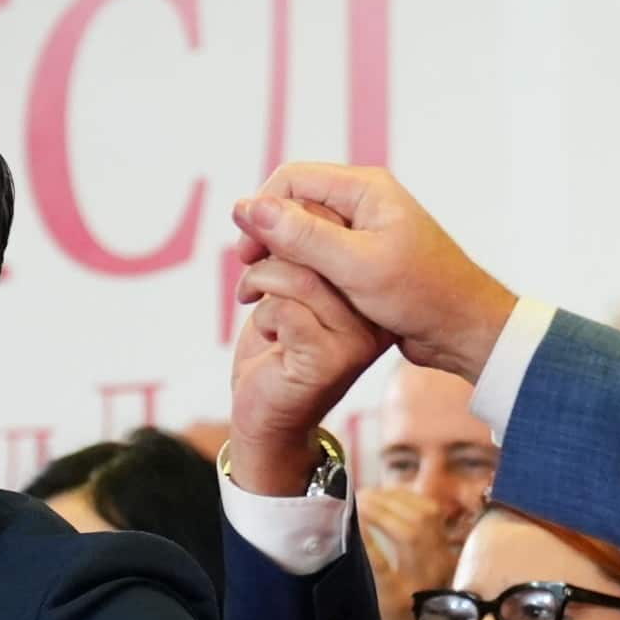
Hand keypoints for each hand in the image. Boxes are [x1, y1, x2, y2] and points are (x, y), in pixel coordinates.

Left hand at [226, 240, 386, 493]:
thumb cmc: (276, 348)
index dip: (296, 218)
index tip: (262, 233)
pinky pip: (287, 310)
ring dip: (261, 279)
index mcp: (371, 289)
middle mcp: (374, 313)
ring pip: (302, 276)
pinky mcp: (328, 360)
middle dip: (273, 244)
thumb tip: (258, 202)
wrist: (266, 416)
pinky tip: (266, 330)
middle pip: (323, 247)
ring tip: (250, 295)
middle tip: (246, 258)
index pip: (342, 228)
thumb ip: (293, 250)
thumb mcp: (288, 287)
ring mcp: (356, 339)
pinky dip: (263, 313)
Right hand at [233, 167, 515, 382]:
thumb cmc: (421, 295)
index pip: (291, 180)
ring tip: (263, 294)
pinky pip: (321, 257)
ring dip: (282, 259)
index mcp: (365, 188)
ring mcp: (364, 231)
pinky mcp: (364, 259)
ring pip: (305, 234)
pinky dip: (302, 274)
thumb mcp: (355, 266)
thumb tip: (247, 208)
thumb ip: (301, 236)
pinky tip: (291, 300)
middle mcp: (363, 202)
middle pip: (295, 205)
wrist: (464, 330)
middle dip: (268, 238)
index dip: (261, 212)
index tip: (246, 255)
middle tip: (250, 279)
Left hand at [361, 485, 459, 619]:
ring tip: (355, 510)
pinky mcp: (392, 602)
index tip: (381, 491)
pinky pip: (379, 558)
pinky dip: (363, 537)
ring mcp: (416, 586)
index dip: (403, 496)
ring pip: (407, 530)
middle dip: (386, 499)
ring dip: (377, 511)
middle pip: (419, 518)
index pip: (431, 514)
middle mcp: (436, 573)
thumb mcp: (425, 588)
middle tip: (361, 497)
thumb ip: (417, 554)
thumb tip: (390, 510)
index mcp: (445, 565)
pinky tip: (348, 531)